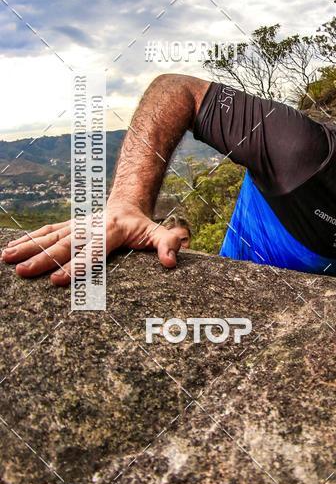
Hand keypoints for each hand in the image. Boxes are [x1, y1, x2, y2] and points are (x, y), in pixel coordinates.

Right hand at [1, 202, 184, 285]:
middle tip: (24, 272)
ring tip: (7, 259)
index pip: (92, 251)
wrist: (127, 204)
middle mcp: (90, 226)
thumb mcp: (159, 233)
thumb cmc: (143, 226)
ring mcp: (76, 225)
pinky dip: (27, 239)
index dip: (76, 266)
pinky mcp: (68, 226)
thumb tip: (171, 262)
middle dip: (43, 258)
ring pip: (50, 236)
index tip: (57, 280)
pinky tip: (9, 249)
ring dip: (28, 247)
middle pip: (65, 244)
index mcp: (112, 230)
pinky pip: (45, 232)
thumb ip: (168, 244)